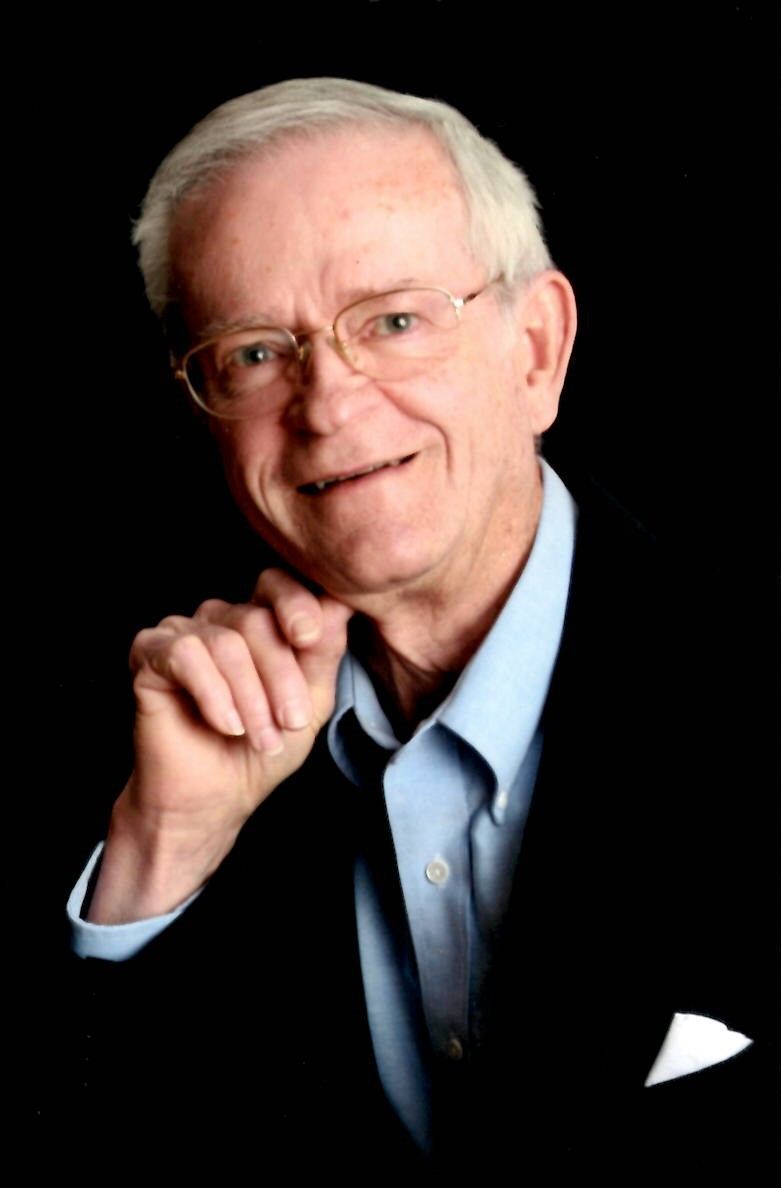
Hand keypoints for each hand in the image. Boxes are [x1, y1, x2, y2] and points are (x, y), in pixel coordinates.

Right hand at [87, 569, 351, 923]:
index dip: (297, 604)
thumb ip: (324, 653)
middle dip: (280, 677)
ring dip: (250, 698)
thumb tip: (341, 604)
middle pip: (256, 619)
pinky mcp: (149, 653)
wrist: (215, 799)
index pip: (278, 585)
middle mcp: (220, 617)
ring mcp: (182, 631)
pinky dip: (213, 694)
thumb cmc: (262, 750)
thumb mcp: (309, 702)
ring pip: (226, 642)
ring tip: (259, 738)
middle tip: (289, 724)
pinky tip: (226, 725)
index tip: (309, 639)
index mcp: (260, 620)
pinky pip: (185, 654)